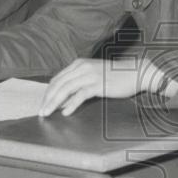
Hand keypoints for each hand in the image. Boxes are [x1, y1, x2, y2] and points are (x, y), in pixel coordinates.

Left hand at [39, 58, 159, 116]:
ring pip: (66, 89)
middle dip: (47, 99)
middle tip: (41, 112)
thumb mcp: (94, 75)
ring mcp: (90, 75)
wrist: (136, 72)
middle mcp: (82, 67)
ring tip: (47, 113)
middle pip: (58, 84)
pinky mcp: (98, 84)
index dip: (48, 92)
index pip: (57, 78)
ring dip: (54, 103)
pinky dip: (71, 105)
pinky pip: (80, 95)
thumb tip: (64, 102)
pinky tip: (66, 113)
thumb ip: (79, 85)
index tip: (43, 104)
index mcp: (79, 64)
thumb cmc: (116, 76)